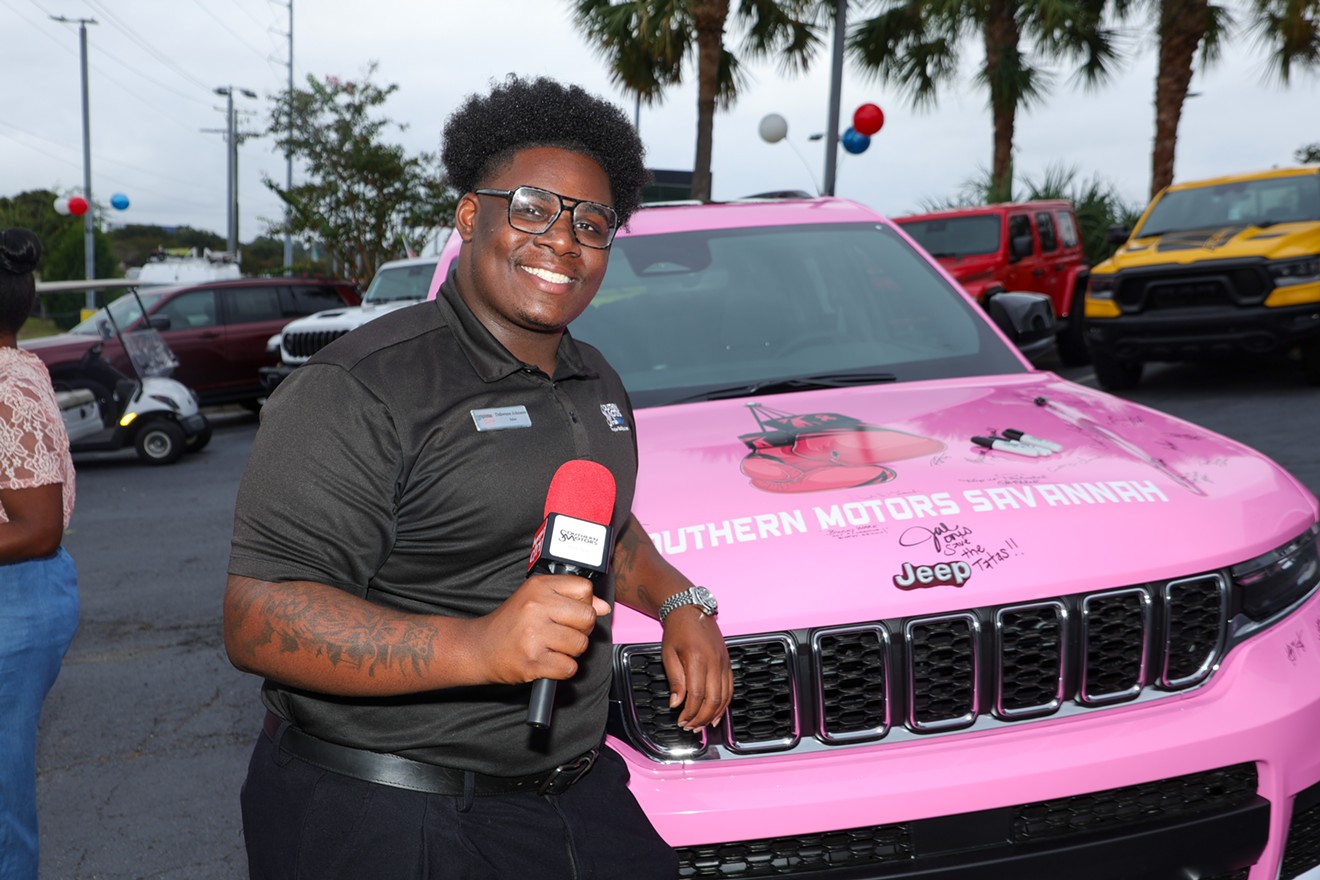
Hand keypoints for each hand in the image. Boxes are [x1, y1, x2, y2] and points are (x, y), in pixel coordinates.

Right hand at [473, 573, 610, 684]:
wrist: (480, 648)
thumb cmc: (510, 623)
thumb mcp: (536, 598)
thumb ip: (571, 597)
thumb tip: (603, 606)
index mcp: (539, 587)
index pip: (585, 589)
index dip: (583, 603)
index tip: (571, 611)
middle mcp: (536, 608)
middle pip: (588, 618)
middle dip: (580, 629)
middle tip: (562, 632)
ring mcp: (534, 635)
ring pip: (580, 645)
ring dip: (571, 651)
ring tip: (552, 646)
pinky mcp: (533, 662)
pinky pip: (569, 667)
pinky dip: (562, 668)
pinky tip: (548, 660)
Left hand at [660, 608, 732, 731]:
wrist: (691, 610)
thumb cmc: (678, 630)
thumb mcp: (668, 654)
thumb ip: (675, 680)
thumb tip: (676, 704)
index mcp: (697, 659)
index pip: (696, 695)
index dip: (689, 712)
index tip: (681, 720)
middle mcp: (714, 662)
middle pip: (713, 699)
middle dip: (701, 718)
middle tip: (690, 727)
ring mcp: (724, 662)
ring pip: (724, 697)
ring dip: (713, 714)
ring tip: (701, 724)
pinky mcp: (728, 663)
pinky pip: (730, 688)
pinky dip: (725, 704)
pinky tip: (717, 714)